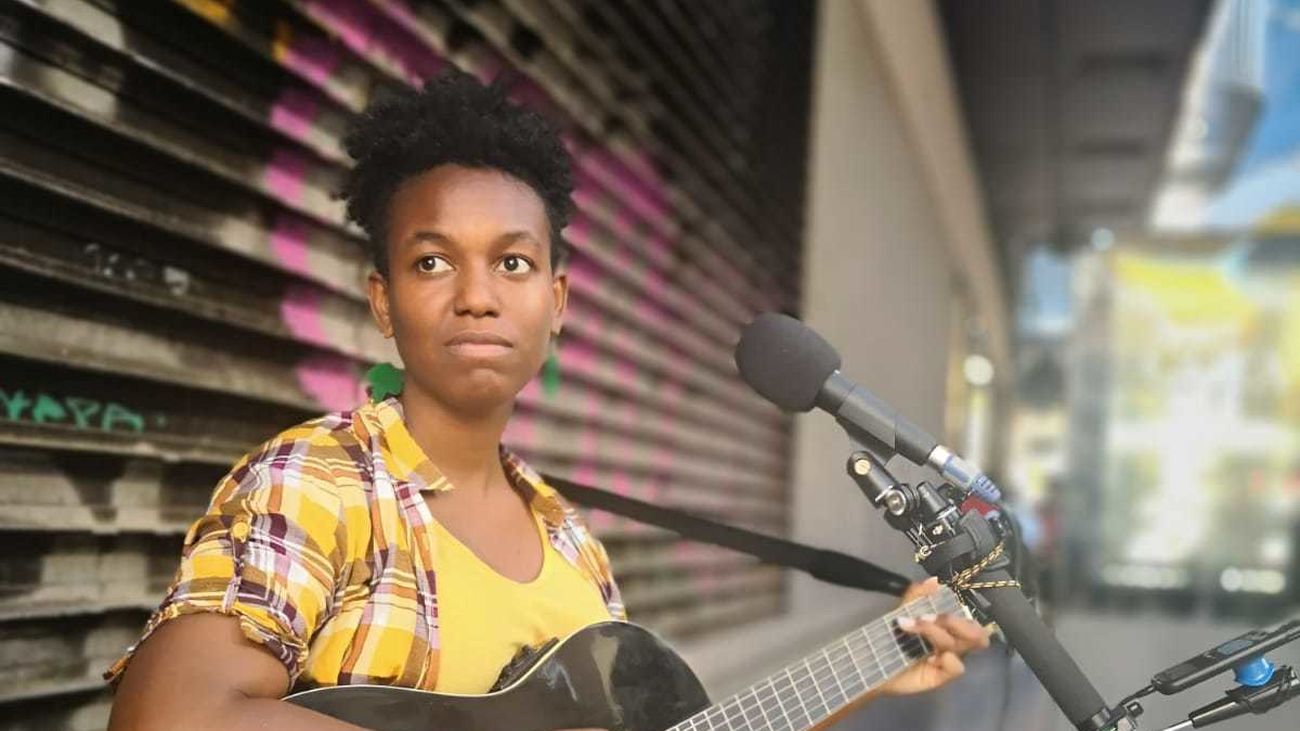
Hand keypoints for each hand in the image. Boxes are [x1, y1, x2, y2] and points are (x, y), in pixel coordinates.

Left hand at [876, 577, 991, 696]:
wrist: (874, 660)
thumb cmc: (891, 636)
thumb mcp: (902, 611)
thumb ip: (917, 595)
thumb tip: (935, 580)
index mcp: (948, 630)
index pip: (971, 623)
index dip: (957, 615)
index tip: (929, 609)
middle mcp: (952, 646)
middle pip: (978, 635)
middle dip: (954, 622)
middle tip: (925, 618)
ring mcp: (947, 662)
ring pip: (958, 645)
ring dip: (935, 632)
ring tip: (909, 626)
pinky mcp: (940, 677)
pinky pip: (957, 667)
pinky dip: (946, 659)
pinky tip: (929, 658)